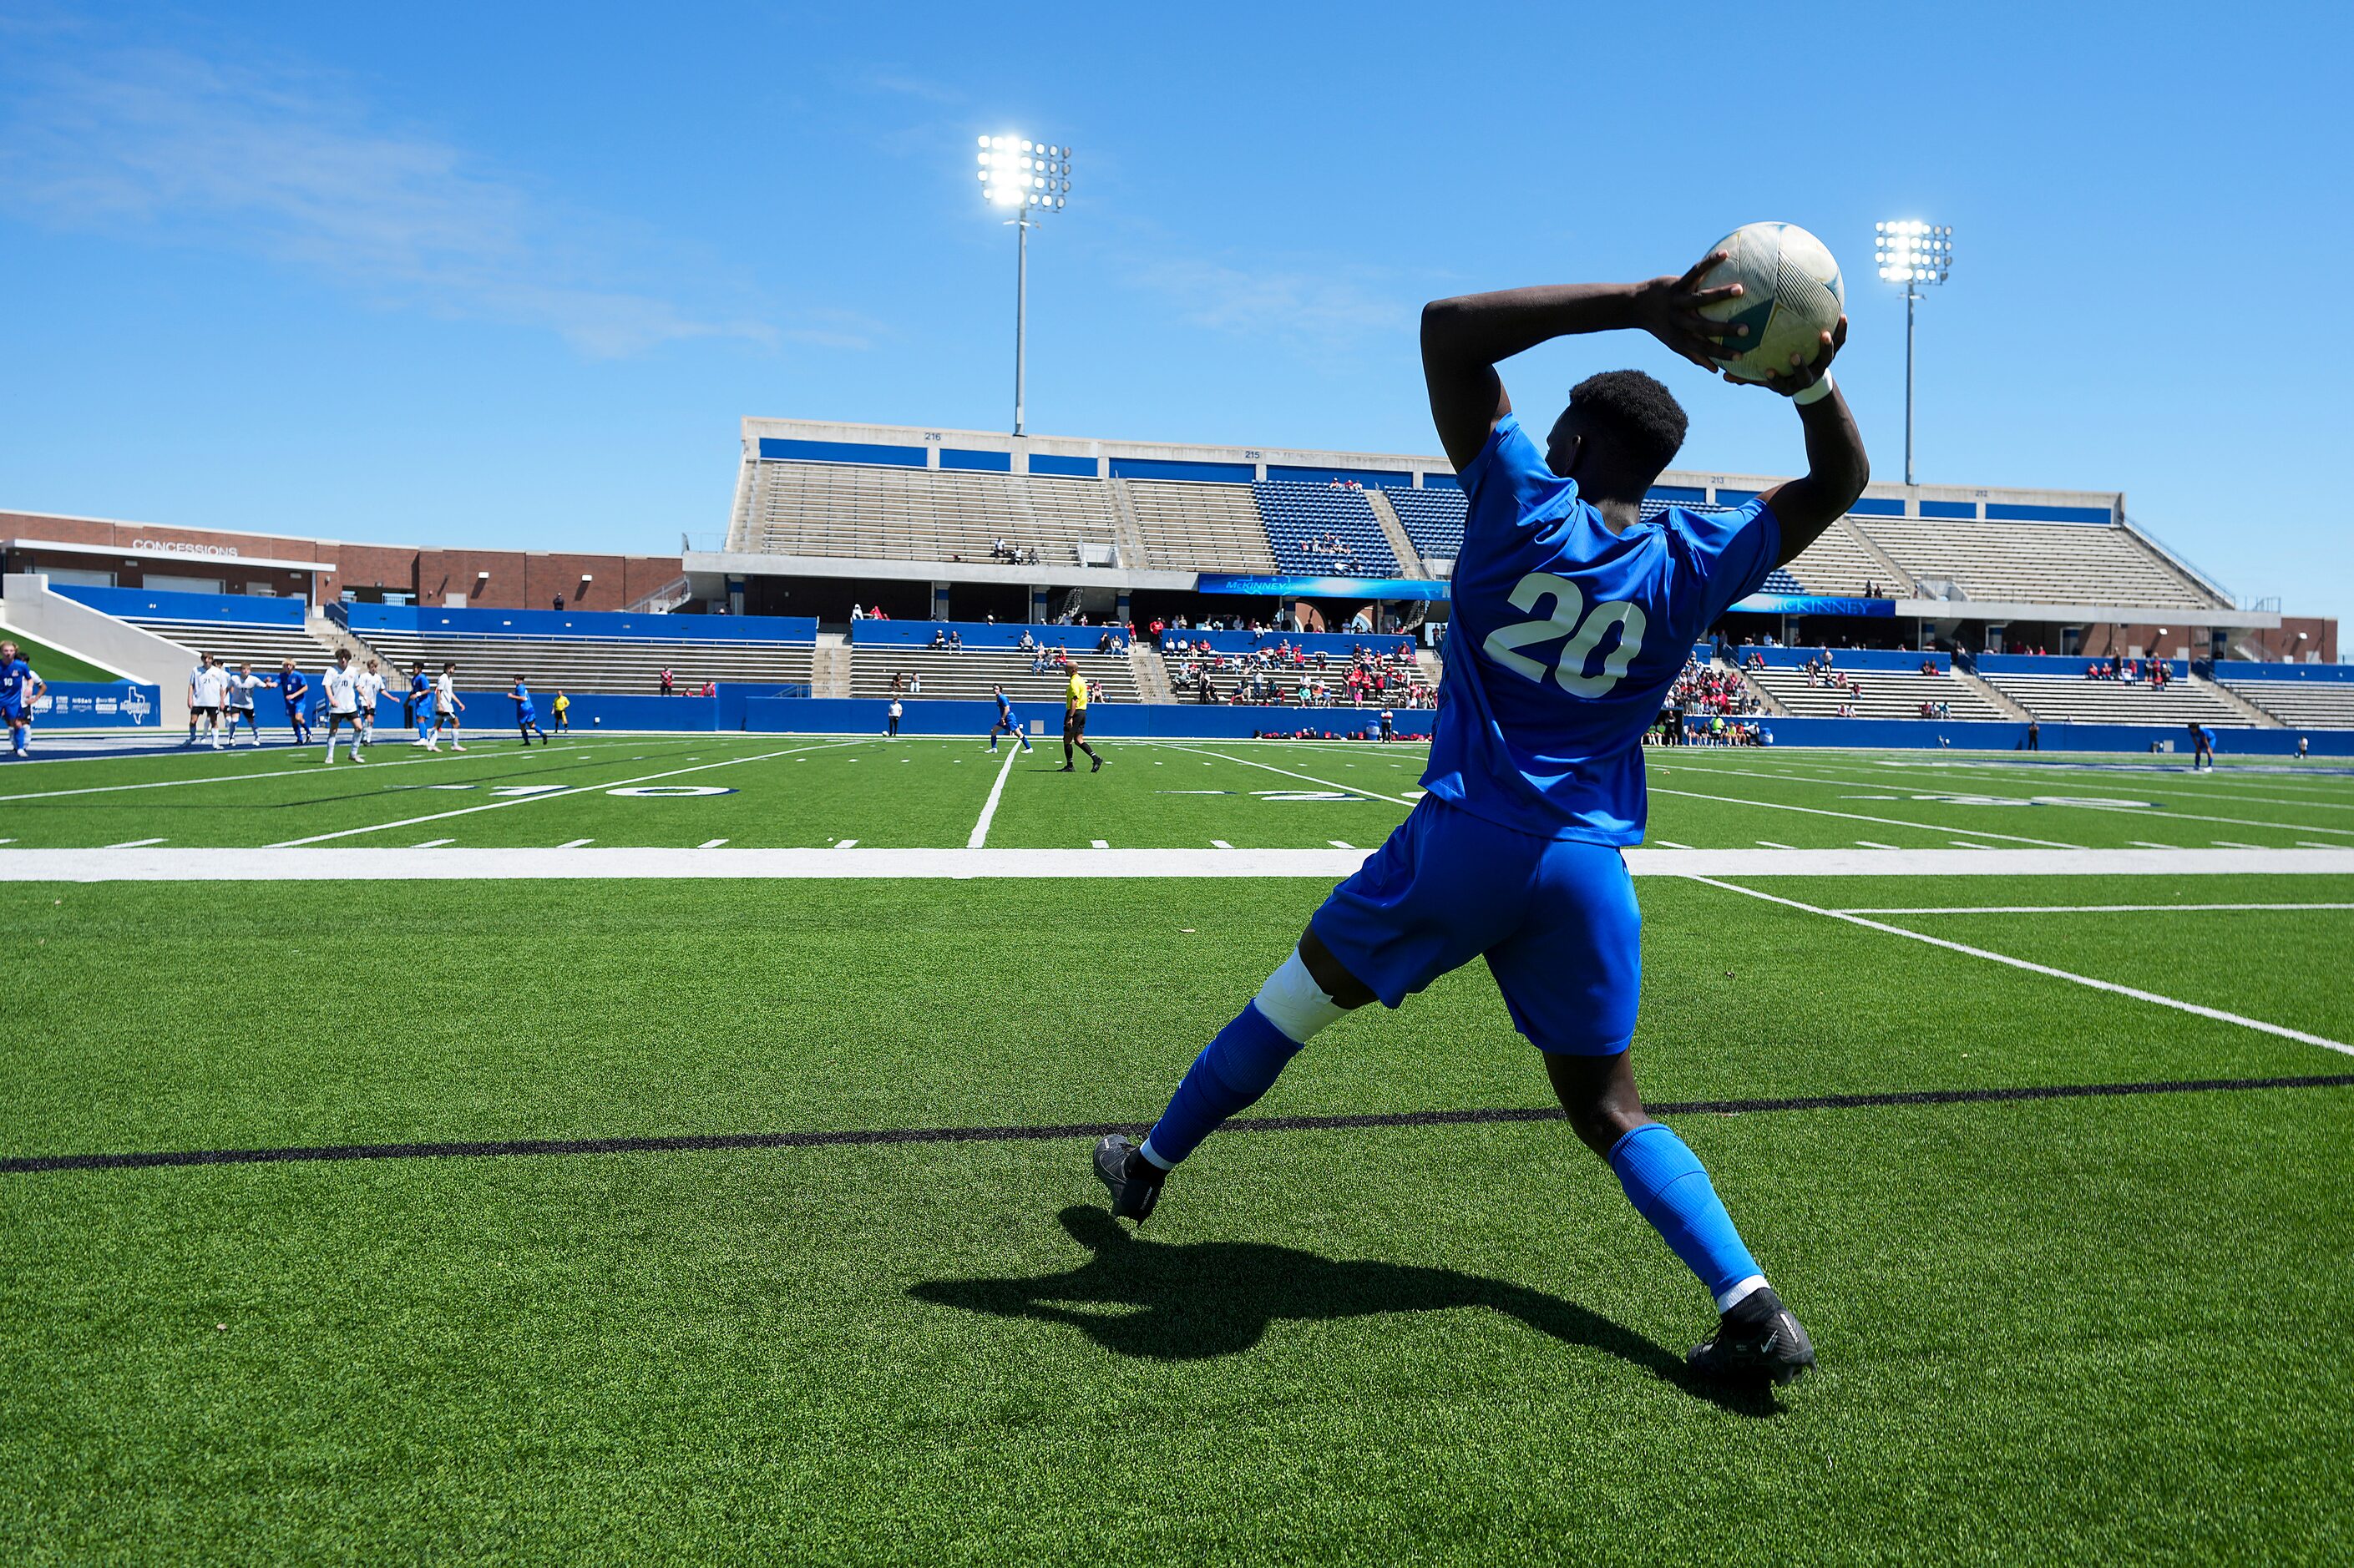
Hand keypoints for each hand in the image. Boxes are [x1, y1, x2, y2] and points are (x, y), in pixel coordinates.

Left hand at [1639, 253, 1749, 370]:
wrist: (1636, 306)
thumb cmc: (1662, 326)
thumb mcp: (1675, 342)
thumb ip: (1695, 355)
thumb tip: (1716, 370)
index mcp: (1680, 337)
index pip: (1703, 349)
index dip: (1720, 354)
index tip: (1740, 357)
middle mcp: (1678, 321)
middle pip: (1703, 327)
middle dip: (1724, 330)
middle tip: (1746, 330)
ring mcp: (1676, 301)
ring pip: (1700, 299)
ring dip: (1720, 294)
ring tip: (1740, 290)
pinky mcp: (1674, 284)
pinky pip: (1693, 272)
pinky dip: (1708, 263)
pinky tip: (1725, 254)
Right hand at [1731, 315, 1846, 396]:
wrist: (1812, 384)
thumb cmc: (1783, 377)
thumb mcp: (1766, 381)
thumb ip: (1748, 377)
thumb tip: (1724, 376)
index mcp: (1790, 384)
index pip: (1781, 384)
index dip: (1776, 378)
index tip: (1767, 371)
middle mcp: (1807, 377)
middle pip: (1806, 374)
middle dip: (1801, 367)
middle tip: (1795, 355)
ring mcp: (1821, 366)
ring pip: (1827, 358)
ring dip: (1827, 346)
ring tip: (1825, 333)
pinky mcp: (1831, 354)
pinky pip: (1840, 341)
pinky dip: (1841, 330)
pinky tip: (1842, 315)